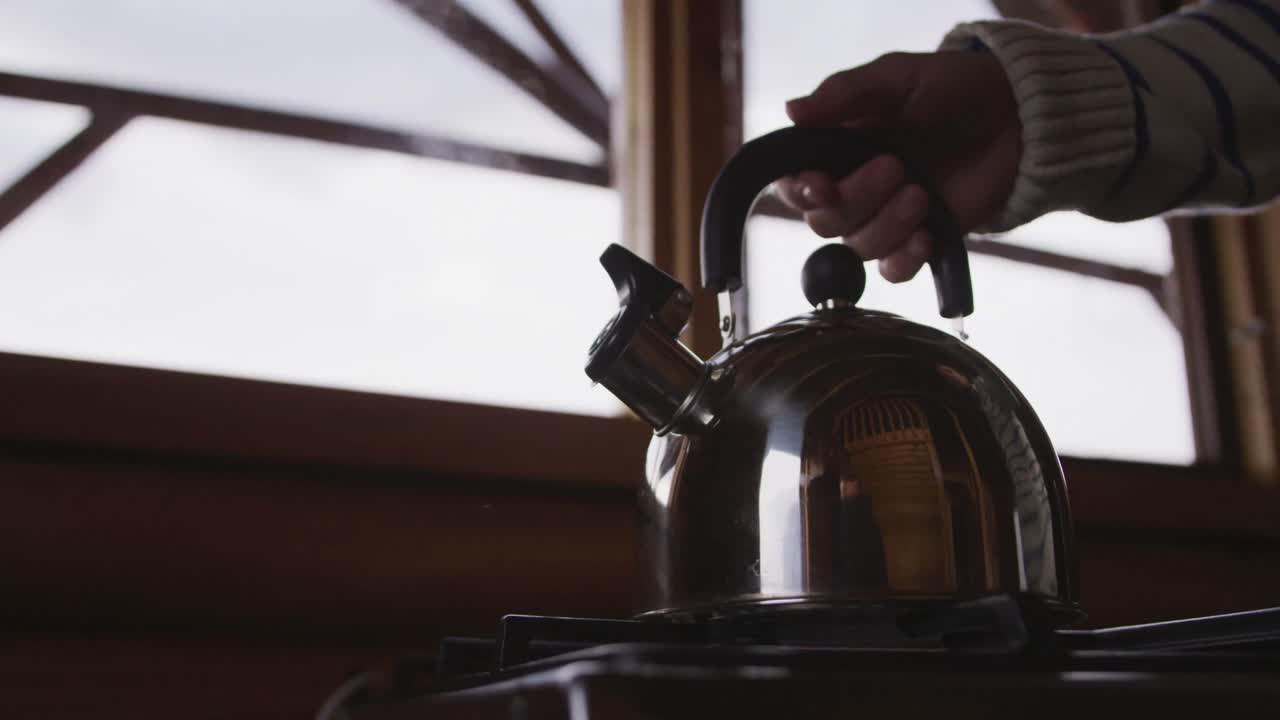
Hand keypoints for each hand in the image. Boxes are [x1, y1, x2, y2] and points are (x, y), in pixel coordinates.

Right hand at [777, 50, 1020, 281]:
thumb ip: (844, 93)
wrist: (1018, 116)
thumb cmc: (953, 88)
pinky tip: (926, 236)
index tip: (823, 184)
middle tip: (898, 167)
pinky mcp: (919, 239)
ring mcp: (885, 217)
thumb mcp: (897, 78)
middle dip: (857, 199)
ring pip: (859, 246)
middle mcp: (852, 188)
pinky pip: (893, 270)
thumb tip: (790, 111)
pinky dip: (904, 259)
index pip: (795, 183)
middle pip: (824, 221)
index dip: (801, 191)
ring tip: (923, 194)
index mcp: (837, 149)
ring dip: (888, 225)